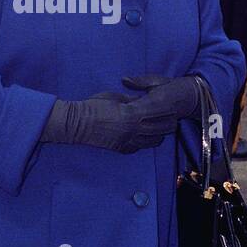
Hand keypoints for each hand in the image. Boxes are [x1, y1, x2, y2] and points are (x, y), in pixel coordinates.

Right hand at [41, 76, 202, 153]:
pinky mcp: (122, 149)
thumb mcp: (116, 97)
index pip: (159, 111)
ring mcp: (129, 141)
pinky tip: (141, 134)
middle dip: (167, 120)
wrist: (77, 124)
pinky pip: (141, 147)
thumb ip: (132, 101)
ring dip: (158, 133)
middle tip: (167, 114)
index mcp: (133, 113)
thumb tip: (143, 101)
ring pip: (155, 141)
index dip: (167, 107)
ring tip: (155, 125)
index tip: (170, 102)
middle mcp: (134, 130)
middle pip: (163, 128)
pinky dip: (144, 141)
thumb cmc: (94, 106)